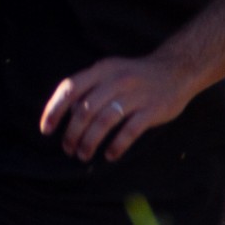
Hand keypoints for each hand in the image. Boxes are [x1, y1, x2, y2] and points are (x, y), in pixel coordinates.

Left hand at [39, 56, 196, 162]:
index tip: (46, 130)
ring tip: (83, 155)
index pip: (70, 89)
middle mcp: (116, 80)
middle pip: (85, 110)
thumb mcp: (110, 72)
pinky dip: (117, 145)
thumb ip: (89, 88)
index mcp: (102, 69)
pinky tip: (110, 155)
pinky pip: (130, 131)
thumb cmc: (135, 76)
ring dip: (89, 142)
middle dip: (72, 134)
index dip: (54, 110)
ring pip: (104, 122)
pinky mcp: (152, 109)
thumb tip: (66, 116)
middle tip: (68, 149)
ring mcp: (136, 94)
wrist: (177, 70)